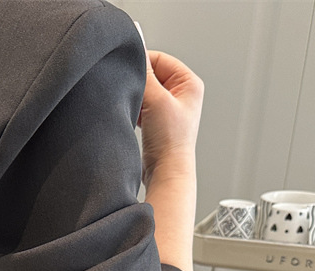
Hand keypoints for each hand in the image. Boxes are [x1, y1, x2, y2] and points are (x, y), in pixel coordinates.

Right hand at [139, 50, 203, 183]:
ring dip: (136, 98)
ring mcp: (169, 110)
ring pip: (145, 92)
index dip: (142, 63)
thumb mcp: (156, 100)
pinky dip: (135, 110)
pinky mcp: (158, 123)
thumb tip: (134, 55)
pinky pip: (142, 107)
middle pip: (152, 75)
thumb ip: (145, 76)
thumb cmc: (170, 140)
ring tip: (135, 109)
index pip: (160, 59)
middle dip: (138, 83)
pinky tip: (132, 118)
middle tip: (131, 93)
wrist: (166, 171)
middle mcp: (181, 94)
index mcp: (189, 83)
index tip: (126, 70)